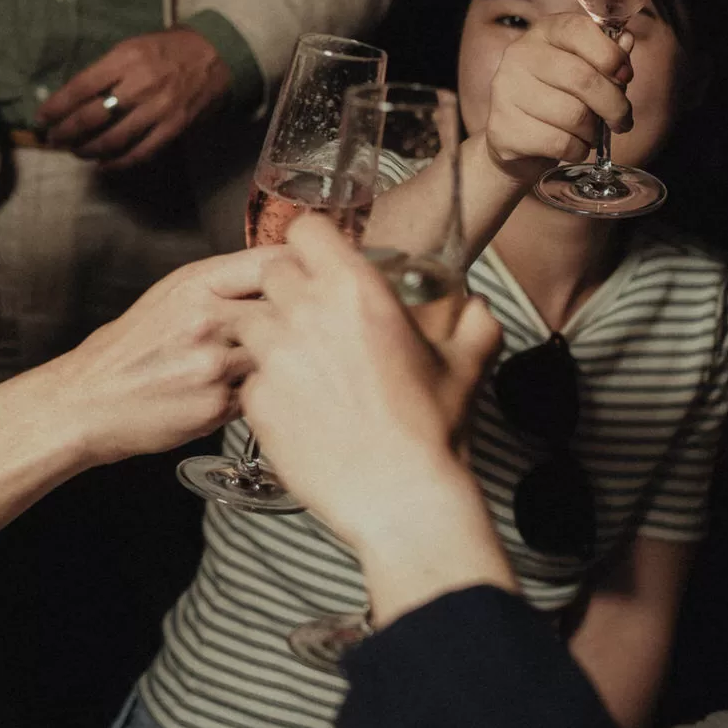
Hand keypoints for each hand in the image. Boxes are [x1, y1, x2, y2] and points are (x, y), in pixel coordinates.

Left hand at [38, 28, 232, 168]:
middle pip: (92, 116)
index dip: (57, 107)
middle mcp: (140, 84)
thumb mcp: (132, 46)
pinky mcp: (174, 128)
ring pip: (113, 139)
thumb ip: (106, 70)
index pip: (81, 87)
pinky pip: (140, 153)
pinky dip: (118, 163)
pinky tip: (103, 165)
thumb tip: (73, 97)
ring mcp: (158, 109)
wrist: (216, 55)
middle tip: (53, 140)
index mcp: (126, 58)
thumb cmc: (167, 49)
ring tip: (76, 152)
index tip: (42, 118)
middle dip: (66, 132)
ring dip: (88, 150)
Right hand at [41, 246, 278, 465]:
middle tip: (300, 327)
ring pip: (279, 353)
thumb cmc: (126, 351)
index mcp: (194, 284)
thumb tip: (277, 275)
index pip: (270, 262)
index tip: (311, 276)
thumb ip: (220, 286)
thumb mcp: (167, 298)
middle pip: (286, 308)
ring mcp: (213, 364)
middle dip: (297, 319)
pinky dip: (256, 392)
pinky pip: (260, 392)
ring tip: (267, 363)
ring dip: (280, 359)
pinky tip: (235, 391)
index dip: (299, 270)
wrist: (88, 401)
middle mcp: (206, 319)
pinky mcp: (217, 405)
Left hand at [233, 215, 512, 622]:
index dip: (311, 244)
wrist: (401, 497)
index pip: (305, 230)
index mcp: (356, 290)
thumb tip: (478, 307)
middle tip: (312, 318)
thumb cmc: (433, 429)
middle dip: (289, 288)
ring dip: (270, 334)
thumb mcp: (467, 364)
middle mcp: (307, 313)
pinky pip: (249, 374)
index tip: (322, 263)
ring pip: (251, 322)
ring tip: (301, 363)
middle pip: (272, 273)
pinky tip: (298, 404)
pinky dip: (266, 383)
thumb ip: (475, 322)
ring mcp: (275, 356)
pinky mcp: (257, 399)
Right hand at [483, 13, 635, 182]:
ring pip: (574, 115)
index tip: (625, 77)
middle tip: (621, 119)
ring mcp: (506, 90)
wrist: (516, 136)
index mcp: (543, 33)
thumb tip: (627, 41)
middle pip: (582, 78)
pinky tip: (573, 146)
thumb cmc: (558, 96)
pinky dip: (577, 149)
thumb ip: (606, 56)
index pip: (580, 31)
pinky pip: (559, 142)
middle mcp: (520, 55)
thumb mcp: (585, 68)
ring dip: (593, 131)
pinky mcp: (503, 127)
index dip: (611, 55)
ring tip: (590, 133)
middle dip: (614, 105)